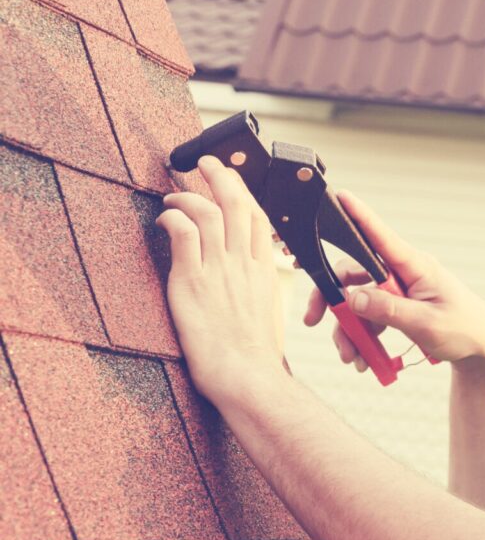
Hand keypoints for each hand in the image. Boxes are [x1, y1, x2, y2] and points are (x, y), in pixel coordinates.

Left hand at [157, 155, 285, 401]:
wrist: (248, 377)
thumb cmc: (254, 357)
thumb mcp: (265, 315)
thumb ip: (254, 291)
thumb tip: (243, 285)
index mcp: (265, 272)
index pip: (259, 218)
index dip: (246, 192)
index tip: (234, 180)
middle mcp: (244, 264)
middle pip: (237, 203)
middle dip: (221, 175)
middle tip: (206, 162)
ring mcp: (220, 270)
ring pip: (208, 211)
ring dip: (188, 196)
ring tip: (173, 197)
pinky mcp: (193, 280)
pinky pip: (182, 232)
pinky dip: (172, 217)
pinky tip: (164, 220)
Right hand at [303, 191, 484, 370]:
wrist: (483, 350)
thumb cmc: (464, 329)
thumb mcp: (426, 324)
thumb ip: (388, 310)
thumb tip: (351, 297)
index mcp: (415, 266)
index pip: (380, 236)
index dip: (358, 215)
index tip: (339, 196)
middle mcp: (403, 273)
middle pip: (353, 274)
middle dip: (333, 301)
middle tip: (314, 321)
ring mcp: (399, 290)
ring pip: (357, 302)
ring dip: (348, 331)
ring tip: (353, 359)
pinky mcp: (398, 307)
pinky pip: (368, 318)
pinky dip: (362, 338)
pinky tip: (365, 360)